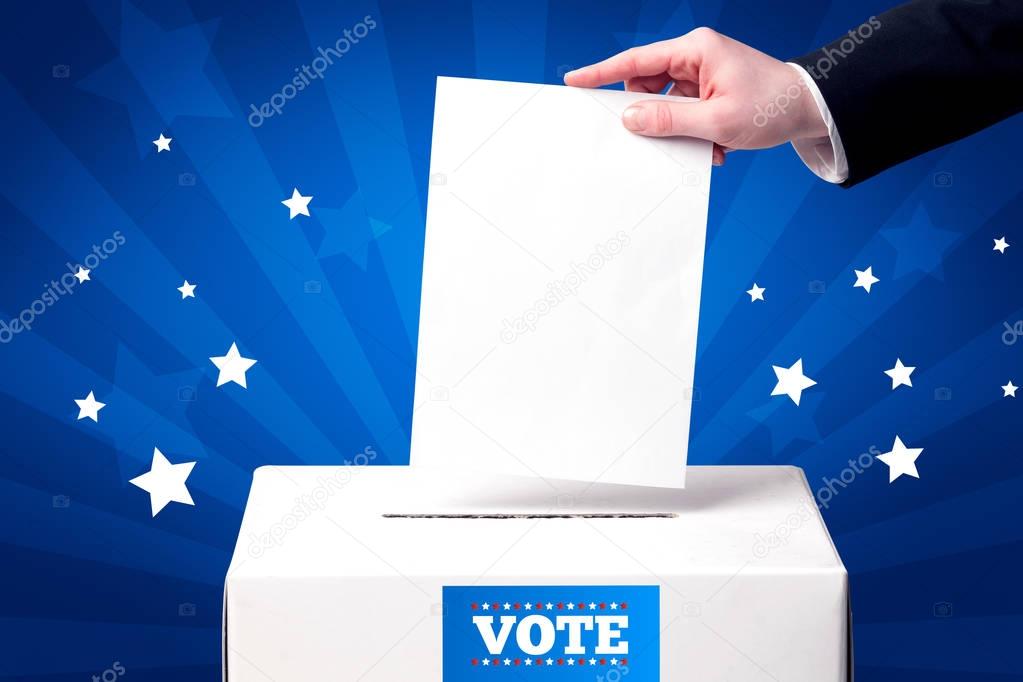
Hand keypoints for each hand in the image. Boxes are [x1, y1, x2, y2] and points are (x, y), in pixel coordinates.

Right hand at [564, 28, 828, 164]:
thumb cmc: (770, 107)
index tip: (575, 80)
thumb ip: (668, 120)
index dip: (602, 72)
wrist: (810, 110)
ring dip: (675, 128)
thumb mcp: (716, 120)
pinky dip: (691, 131)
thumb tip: (629, 119)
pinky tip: (712, 146)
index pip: (636, 61)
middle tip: (658, 138)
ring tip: (701, 145)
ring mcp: (702, 72)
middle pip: (646, 84)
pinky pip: (682, 110)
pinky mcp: (709, 89)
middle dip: (650, 115)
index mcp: (695, 50)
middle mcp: (695, 55)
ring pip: (664, 102)